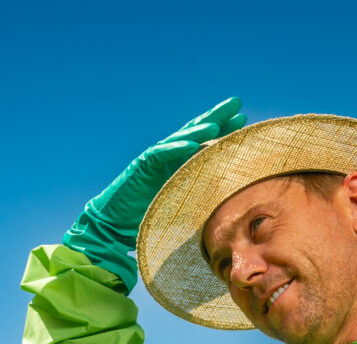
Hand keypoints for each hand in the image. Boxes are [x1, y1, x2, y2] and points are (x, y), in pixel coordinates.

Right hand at [63, 97, 246, 291]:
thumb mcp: (182, 209)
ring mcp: (154, 160)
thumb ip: (200, 201)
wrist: (114, 226)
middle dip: (215, 118)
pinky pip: (159, 154)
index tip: (243, 121)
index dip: (223, 131)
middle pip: (195, 133)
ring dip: (197, 130)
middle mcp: (169, 158)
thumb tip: (228, 205)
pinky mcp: (141, 167)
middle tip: (236, 105)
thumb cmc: (148, 221)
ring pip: (179, 140)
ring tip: (216, 122)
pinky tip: (191, 142)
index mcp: (180, 166)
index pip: (204, 144)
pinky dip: (175, 148)